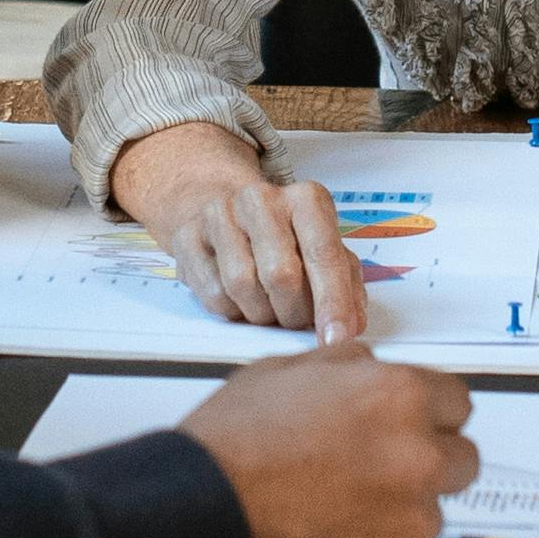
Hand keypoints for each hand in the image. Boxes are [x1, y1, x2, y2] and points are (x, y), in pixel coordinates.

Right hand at [114, 123, 377, 340]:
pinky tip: (241, 301)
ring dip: (262, 314)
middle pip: (281, 275)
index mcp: (305, 198)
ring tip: (270, 309)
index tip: (337, 339)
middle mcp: (261, 198)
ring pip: (242, 286)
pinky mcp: (187, 236)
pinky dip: (233, 312)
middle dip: (294, 313)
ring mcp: (220, 214)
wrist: (226, 211)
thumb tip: (350, 327)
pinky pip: (213, 294)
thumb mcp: (323, 251)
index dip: (332, 302)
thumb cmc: (285, 238)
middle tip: (297, 322)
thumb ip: (345, 286)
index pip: (322, 254)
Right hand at [178, 336, 480, 537]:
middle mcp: (418, 462)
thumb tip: (370, 368)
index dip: (425, 413)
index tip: (404, 426)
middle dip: (424, 463)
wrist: (197, 523)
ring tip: (327, 514)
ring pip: (424, 519)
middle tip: (370, 471)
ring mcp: (409, 530)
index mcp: (398, 400)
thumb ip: (346, 367)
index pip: (457, 403)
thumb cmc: (230, 447)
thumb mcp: (282, 372)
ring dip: (392, 516)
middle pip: (459, 462)